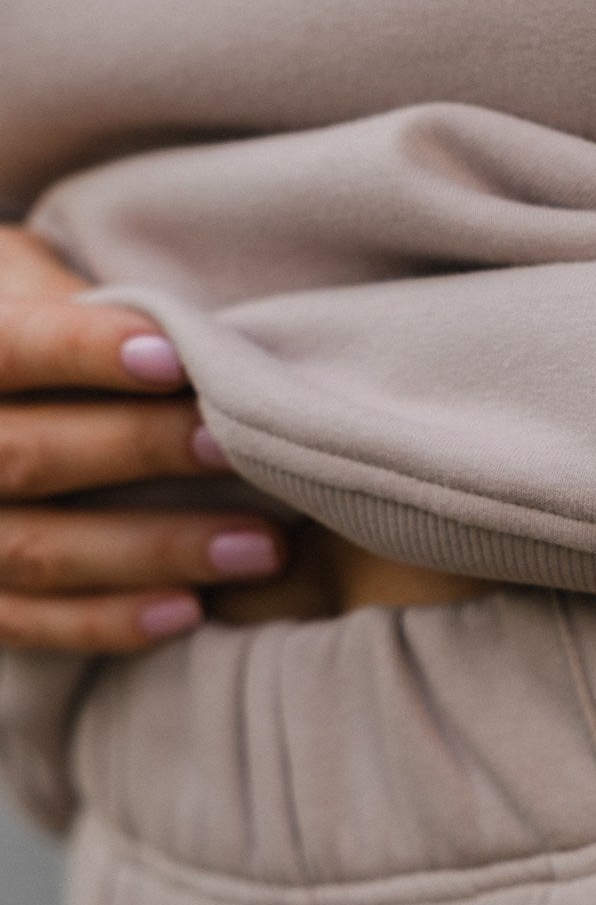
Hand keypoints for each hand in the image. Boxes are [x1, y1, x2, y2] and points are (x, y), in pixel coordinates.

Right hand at [0, 226, 288, 651]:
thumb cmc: (29, 329)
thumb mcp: (29, 282)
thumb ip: (83, 301)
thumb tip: (196, 336)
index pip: (7, 349)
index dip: (81, 351)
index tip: (174, 358)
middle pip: (22, 454)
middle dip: (136, 450)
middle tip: (235, 447)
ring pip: (38, 550)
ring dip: (155, 549)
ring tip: (261, 546)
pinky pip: (31, 622)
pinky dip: (110, 620)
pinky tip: (191, 610)